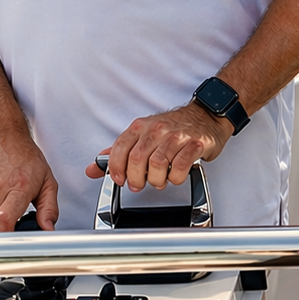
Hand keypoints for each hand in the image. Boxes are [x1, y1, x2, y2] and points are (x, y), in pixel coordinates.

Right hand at [0, 120, 58, 230]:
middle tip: (13, 237)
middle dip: (2, 240)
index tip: (16, 242)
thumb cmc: (23, 155)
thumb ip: (49, 207)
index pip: (4, 220)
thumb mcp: (46, 180)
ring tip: (5, 225)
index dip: (8, 237)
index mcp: (17, 187)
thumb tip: (48, 228)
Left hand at [84, 103, 230, 191]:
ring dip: (157, 180)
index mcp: (141, 126)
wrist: (205, 115)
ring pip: (158, 165)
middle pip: (137, 159)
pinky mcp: (194, 144)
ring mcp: (176, 136)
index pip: (120, 149)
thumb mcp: (142, 134)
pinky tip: (175, 175)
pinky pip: (181, 166)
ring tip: (159, 179)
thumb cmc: (173, 127)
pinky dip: (176, 177)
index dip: (116, 169)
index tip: (120, 179)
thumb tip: (93, 169)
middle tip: (139, 184)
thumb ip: (118, 152)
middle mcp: (157, 129)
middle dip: (136, 179)